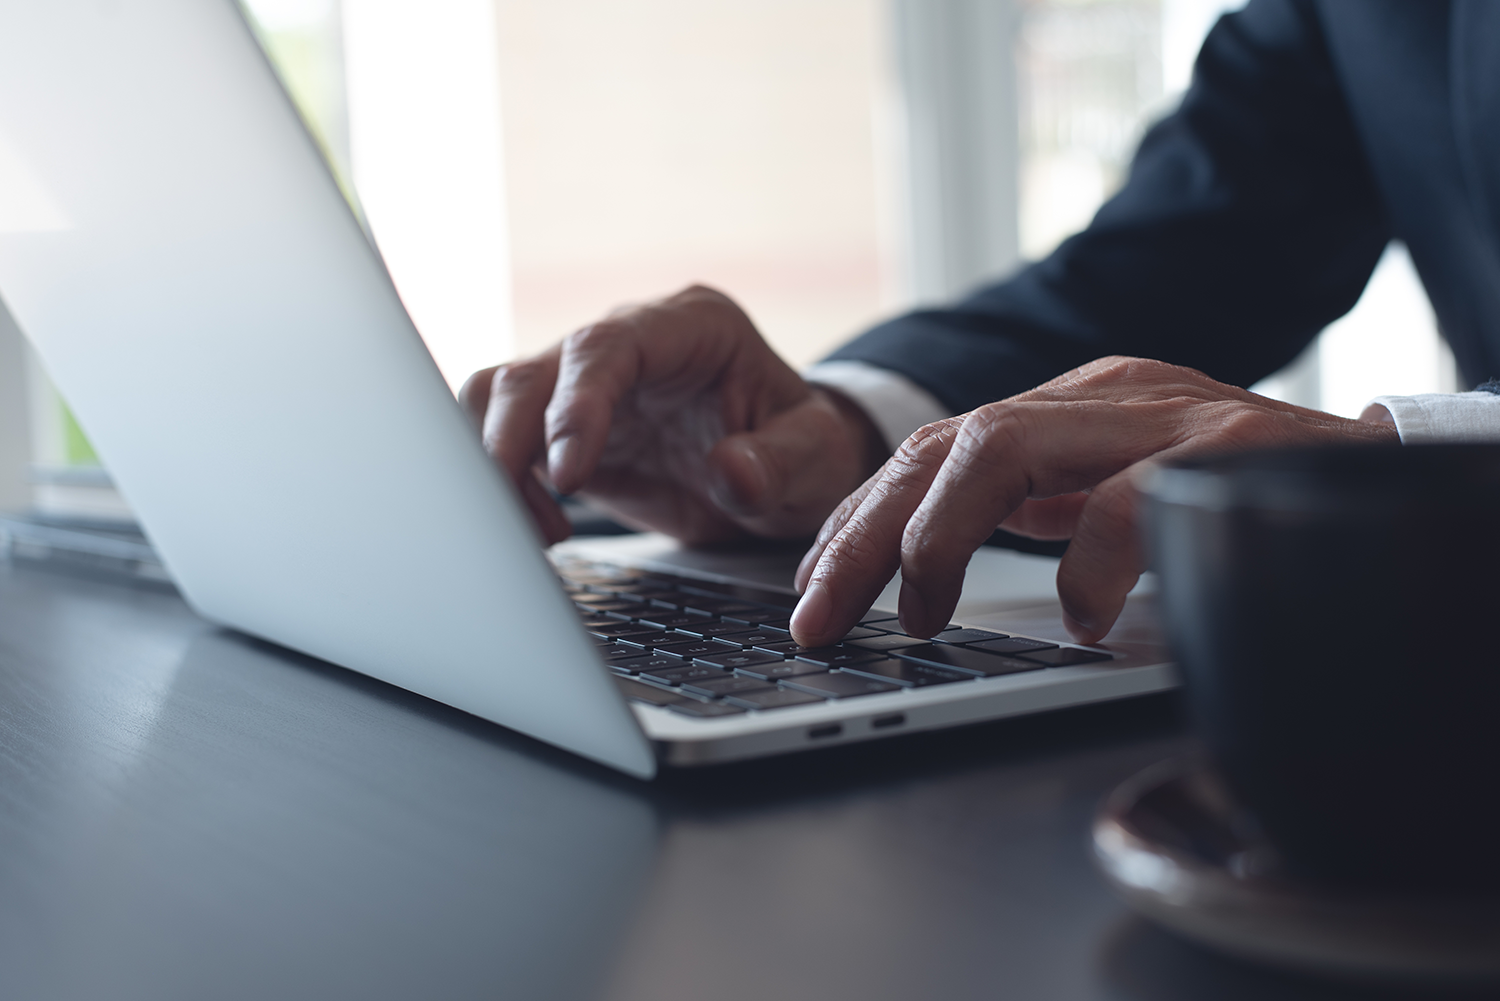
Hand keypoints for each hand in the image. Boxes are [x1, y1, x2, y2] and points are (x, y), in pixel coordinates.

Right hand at [460, 285, 884, 544]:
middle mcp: (628, 343)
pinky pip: (501, 438)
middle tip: (535, 520)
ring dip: (496, 464)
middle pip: (532, 371)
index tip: (569, 474)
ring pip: (497, 397)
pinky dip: (502, 485)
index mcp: (691, 327)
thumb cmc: (805, 451)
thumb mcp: (818, 458)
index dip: (575, 404)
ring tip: (544, 530)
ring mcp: (587, 384)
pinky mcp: (561, 427)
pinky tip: (544, 529)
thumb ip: (780, 463)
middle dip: (512, 443)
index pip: (606, 345)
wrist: (788, 474)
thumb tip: (731, 472)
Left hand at [789, 356, 1400, 646]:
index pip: (931, 448)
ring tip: (919, 616)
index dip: (858, 519)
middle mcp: (1103, 396)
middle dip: (863, 537)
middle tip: (818, 618)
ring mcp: (1164, 414)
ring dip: (939, 541)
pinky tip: (1076, 617)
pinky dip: (1086, 563)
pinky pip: (1128, 498)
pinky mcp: (1229, 448)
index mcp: (1068, 407)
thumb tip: (939, 564)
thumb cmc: (1245, 487)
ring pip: (1003, 447)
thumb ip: (1042, 506)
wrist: (1385, 465)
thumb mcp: (1119, 491)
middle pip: (941, 445)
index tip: (810, 588)